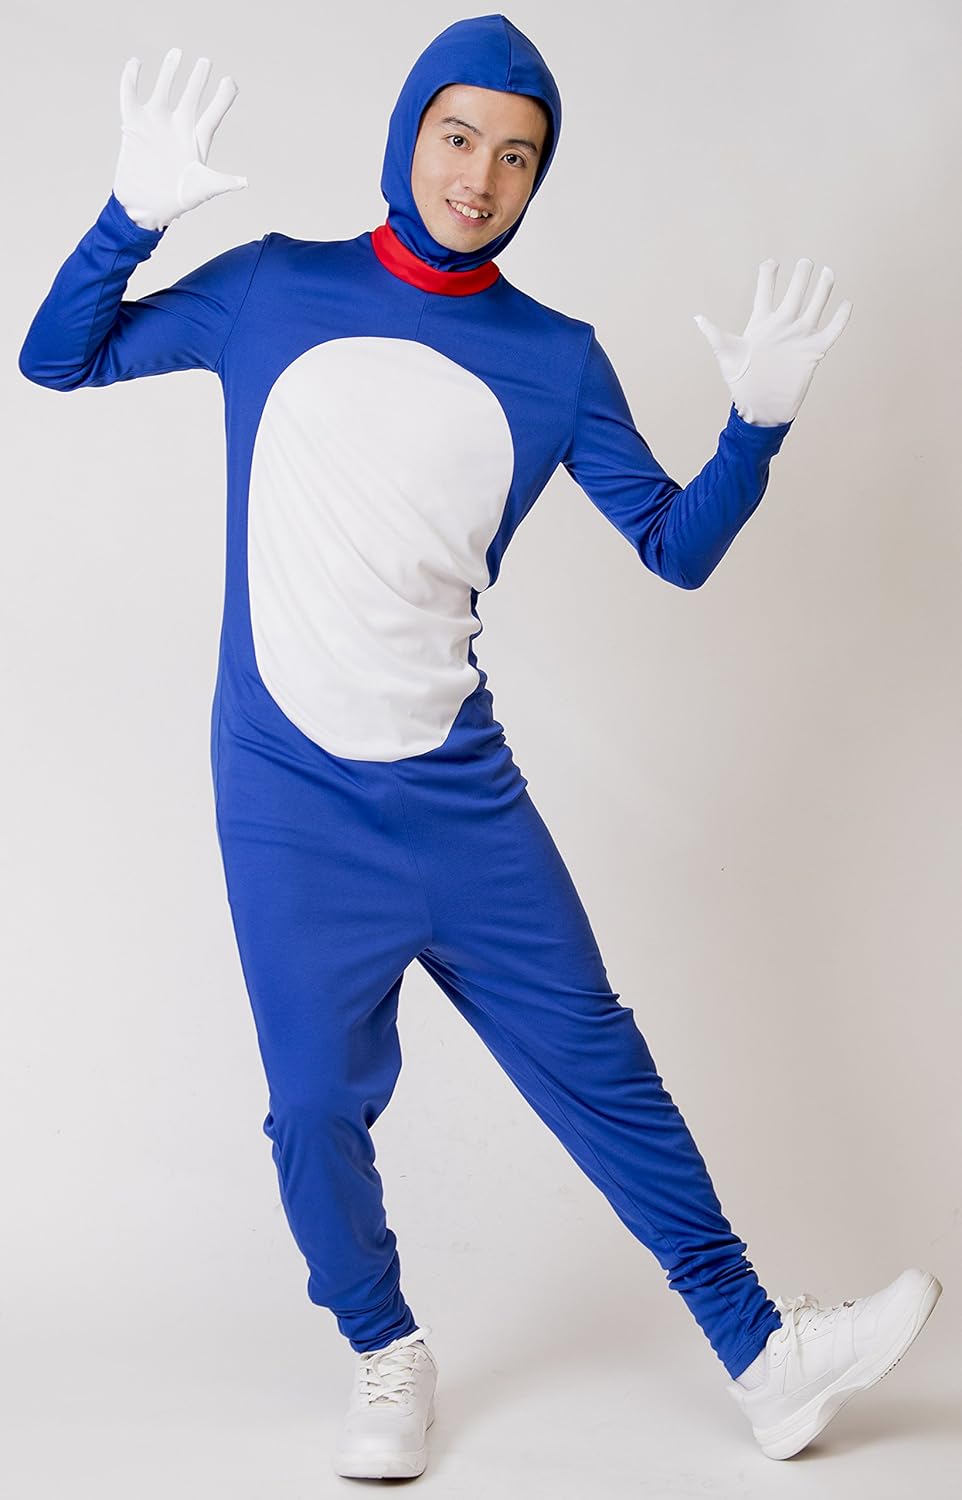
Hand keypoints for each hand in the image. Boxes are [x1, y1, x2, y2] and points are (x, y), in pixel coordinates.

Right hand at [113, 47, 247, 230]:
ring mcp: (155, 123)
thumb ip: (221, 181)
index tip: (230, 81)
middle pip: (191, 95)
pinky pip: (131, 95)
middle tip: (205, 61)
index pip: (214, 112)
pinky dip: (131, 79)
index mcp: (197, 139)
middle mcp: (177, 126)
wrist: (144, 206)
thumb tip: (244, 182)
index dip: (223, 96)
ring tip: (177, 53)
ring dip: (170, 71)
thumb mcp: (201, 189)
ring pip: (164, 88)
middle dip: (198, 78)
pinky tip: (136, 64)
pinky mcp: (134, 124)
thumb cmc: (175, 200)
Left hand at [693, 259, 852, 425]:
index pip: (766, 291)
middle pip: (795, 292)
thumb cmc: (741, 382)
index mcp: (761, 322)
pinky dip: (840, 319)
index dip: (768, 274)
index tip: (771, 262)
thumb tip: (697, 318)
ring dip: (822, 289)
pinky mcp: (813, 351)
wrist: (760, 407)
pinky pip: (831, 331)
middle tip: (806, 262)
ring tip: (827, 272)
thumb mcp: (727, 357)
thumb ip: (715, 335)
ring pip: (815, 306)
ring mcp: (799, 337)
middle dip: (801, 276)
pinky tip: (847, 304)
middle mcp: (782, 325)